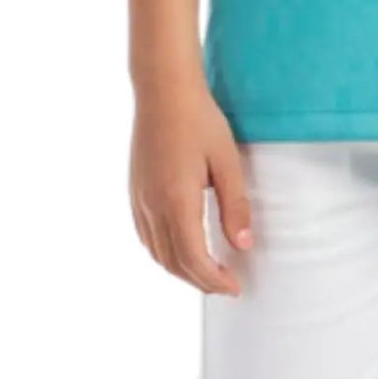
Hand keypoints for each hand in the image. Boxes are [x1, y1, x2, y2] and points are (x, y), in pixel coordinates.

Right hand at [128, 82, 252, 296]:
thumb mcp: (226, 161)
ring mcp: (139, 199)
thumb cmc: (199, 119)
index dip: (214, 280)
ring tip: (206, 272)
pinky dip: (163, 253)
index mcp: (177, 201)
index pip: (194, 259)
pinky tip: (179, 249)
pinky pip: (145, 235)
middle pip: (174, 262)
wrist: (163, 90)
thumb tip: (243, 245)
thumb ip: (235, 205)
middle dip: (200, 281)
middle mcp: (152, 206)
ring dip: (181, 270)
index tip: (235, 287)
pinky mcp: (134, 191)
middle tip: (226, 285)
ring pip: (156, 253)